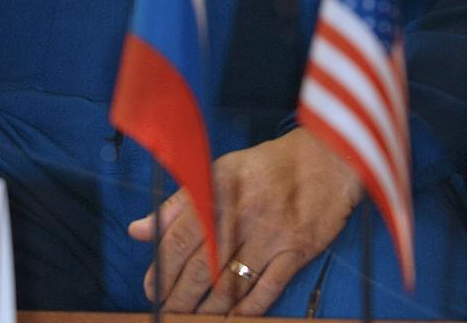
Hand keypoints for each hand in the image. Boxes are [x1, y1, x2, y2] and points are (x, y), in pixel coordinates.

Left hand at [128, 127, 362, 314]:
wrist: (326, 159)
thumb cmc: (268, 166)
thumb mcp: (221, 171)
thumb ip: (178, 203)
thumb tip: (139, 230)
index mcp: (219, 188)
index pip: (179, 236)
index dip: (162, 268)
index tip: (152, 289)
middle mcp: (242, 212)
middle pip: (201, 266)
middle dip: (180, 296)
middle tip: (169, 311)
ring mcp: (271, 234)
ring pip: (230, 284)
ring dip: (208, 309)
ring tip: (194, 319)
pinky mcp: (297, 251)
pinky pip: (266, 290)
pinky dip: (246, 310)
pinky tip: (231, 319)